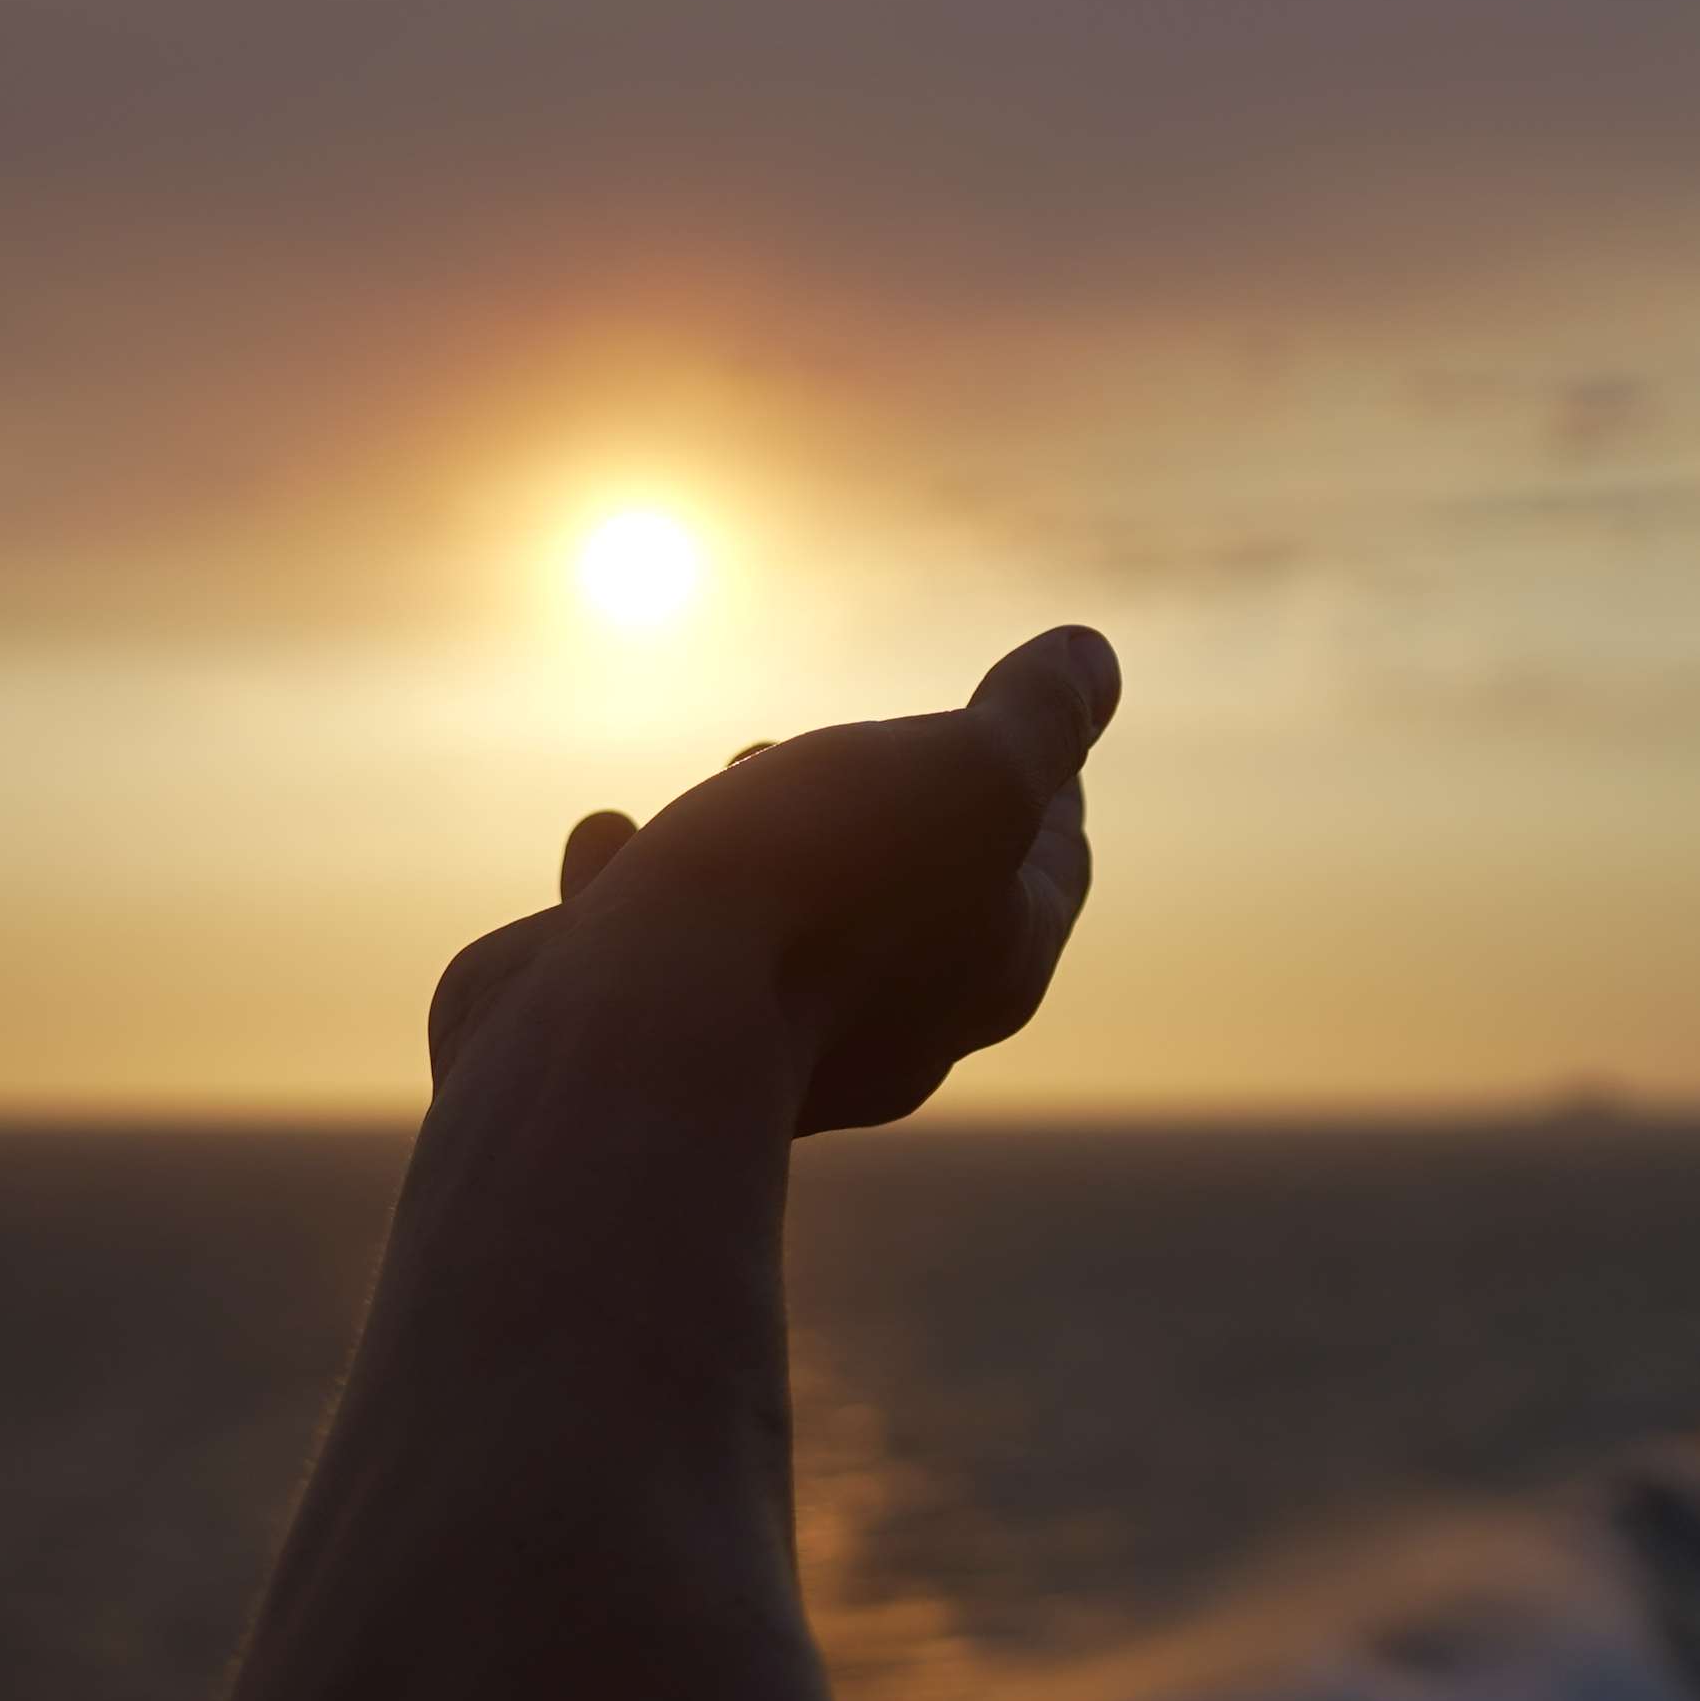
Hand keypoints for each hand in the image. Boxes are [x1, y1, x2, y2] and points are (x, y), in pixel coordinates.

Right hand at [426, 624, 1114, 1133]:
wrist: (630, 1032)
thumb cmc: (812, 893)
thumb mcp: (969, 775)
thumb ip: (1035, 719)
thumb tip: (1093, 659)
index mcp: (990, 969)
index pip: (1053, 863)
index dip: (1049, 779)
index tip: (1033, 722)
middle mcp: (890, 1024)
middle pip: (922, 895)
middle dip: (898, 804)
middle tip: (869, 742)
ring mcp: (759, 1041)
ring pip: (782, 921)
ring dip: (763, 834)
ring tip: (742, 766)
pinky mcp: (641, 1039)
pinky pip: (648, 945)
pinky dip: (636, 885)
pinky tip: (606, 835)